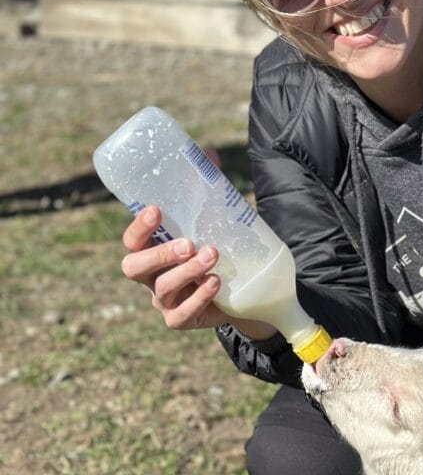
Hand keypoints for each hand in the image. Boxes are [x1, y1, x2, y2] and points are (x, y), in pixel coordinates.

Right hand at [121, 205, 274, 338]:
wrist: (239, 292)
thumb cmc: (215, 250)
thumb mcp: (211, 222)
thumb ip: (206, 191)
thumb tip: (210, 155)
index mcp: (149, 251)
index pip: (132, 240)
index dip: (139, 227)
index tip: (157, 209)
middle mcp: (149, 276)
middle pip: (134, 268)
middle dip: (159, 254)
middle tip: (188, 244)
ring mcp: (163, 300)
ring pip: (163, 288)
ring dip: (188, 271)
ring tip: (212, 255)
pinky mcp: (180, 319)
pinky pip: (181, 313)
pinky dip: (198, 297)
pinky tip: (215, 282)